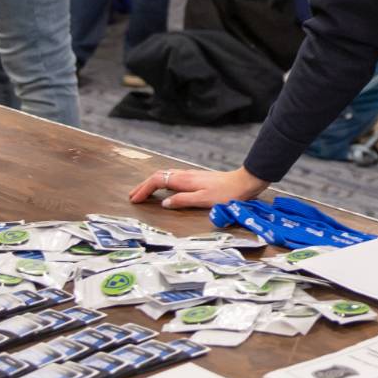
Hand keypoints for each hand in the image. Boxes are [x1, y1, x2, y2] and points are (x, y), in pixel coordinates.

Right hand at [128, 165, 267, 210]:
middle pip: (158, 176)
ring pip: (165, 176)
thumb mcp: (204, 200)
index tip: (135, 200)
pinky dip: (162, 183)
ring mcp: (191, 175)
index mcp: (185, 180)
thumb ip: (183, 200)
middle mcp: (186, 175)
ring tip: (143, 193)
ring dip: (152, 184)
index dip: (144, 189)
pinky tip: (164, 188)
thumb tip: (164, 203)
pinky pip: (173, 178)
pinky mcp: (197, 178)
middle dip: (144, 186)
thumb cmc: (226, 194)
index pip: (157, 181)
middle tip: (132, 196)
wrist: (244, 183)